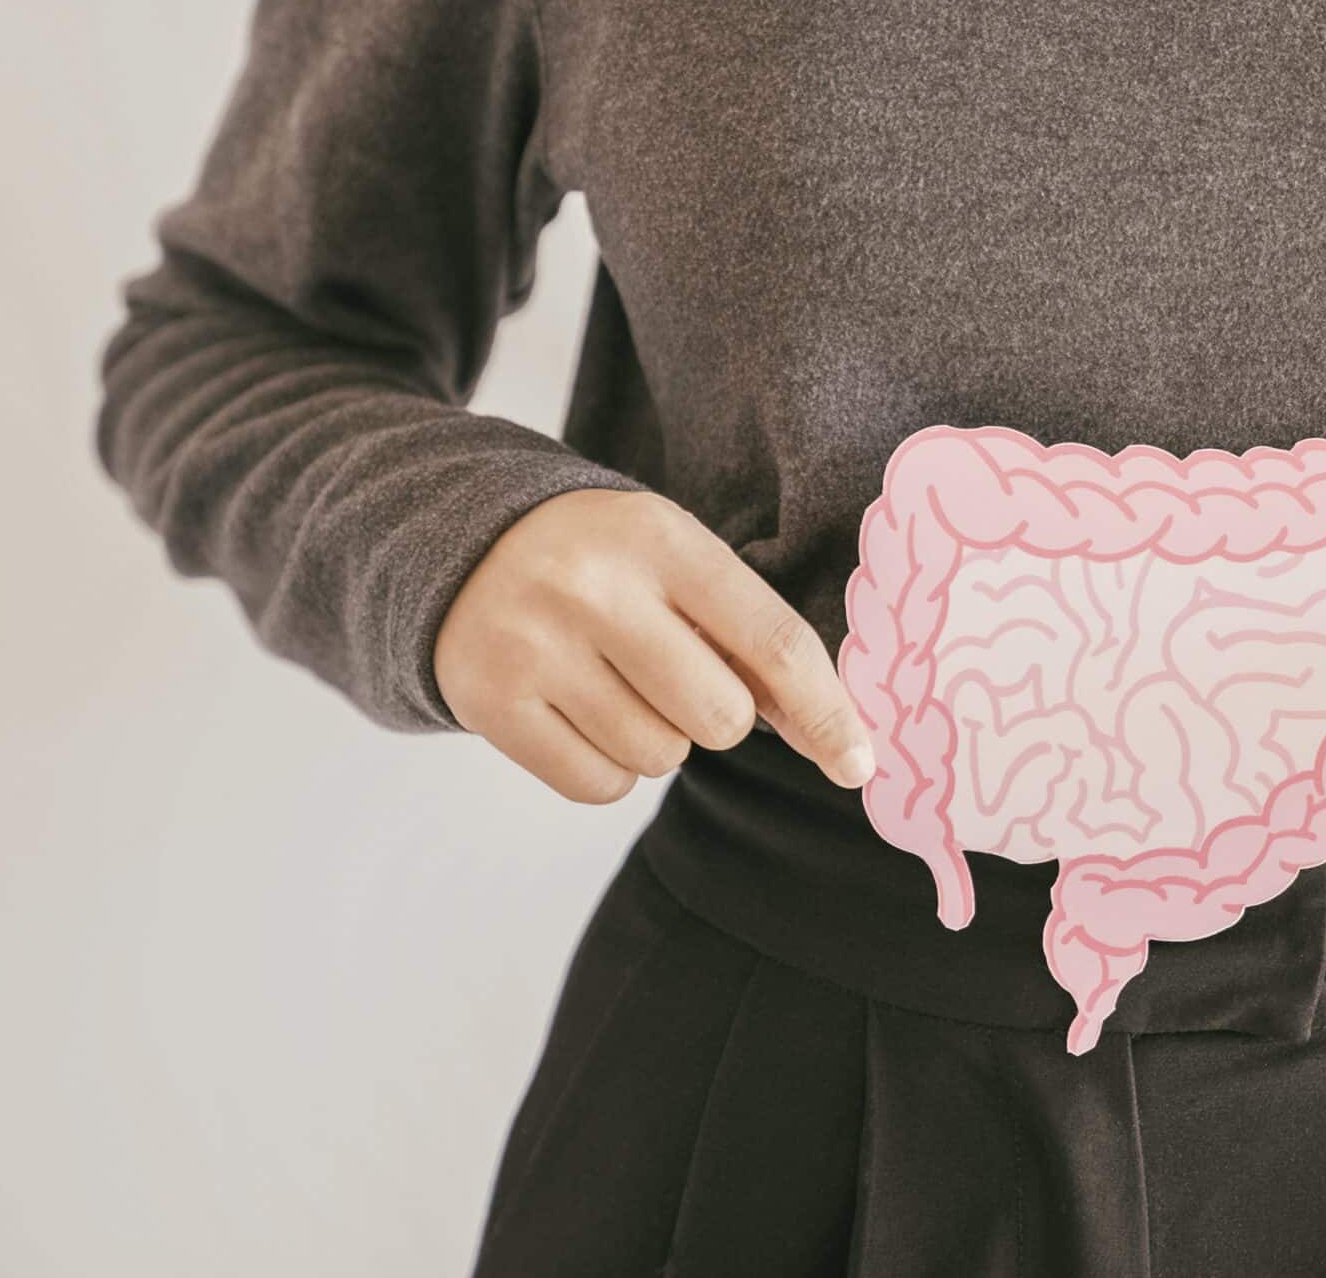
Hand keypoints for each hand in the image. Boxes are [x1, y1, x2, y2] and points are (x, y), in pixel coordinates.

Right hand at [435, 487, 874, 802]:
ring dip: (660, 739)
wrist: (465, 546)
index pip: (771, 641)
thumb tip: (836, 740)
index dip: (827, 711)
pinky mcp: (491, 703)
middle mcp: (593, 589)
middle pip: (721, 717)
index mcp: (660, 538)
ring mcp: (535, 648)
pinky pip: (600, 786)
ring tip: (618, 682)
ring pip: (660, 757)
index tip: (859, 764)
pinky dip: (610, 767)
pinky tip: (583, 712)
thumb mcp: (678, 561)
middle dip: (720, 715)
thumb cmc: (605, 563)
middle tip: (677, 674)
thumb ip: (752, 637)